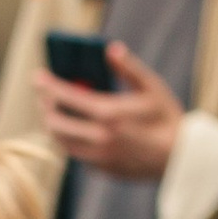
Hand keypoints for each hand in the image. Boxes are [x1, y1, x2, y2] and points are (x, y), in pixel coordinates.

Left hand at [31, 41, 183, 181]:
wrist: (180, 159)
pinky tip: (71, 128)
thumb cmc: (167, 118)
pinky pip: (75, 153)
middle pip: (56, 122)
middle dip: (45, 105)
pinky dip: (68, 139)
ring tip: (53, 110)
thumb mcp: (152, 88)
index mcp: (109, 114)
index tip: (37, 77)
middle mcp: (99, 138)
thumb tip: (110, 49)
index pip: (66, 97)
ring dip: (53, 124)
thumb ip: (129, 68)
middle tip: (44, 94)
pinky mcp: (102, 169)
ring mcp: (99, 157)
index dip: (48, 85)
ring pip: (61, 141)